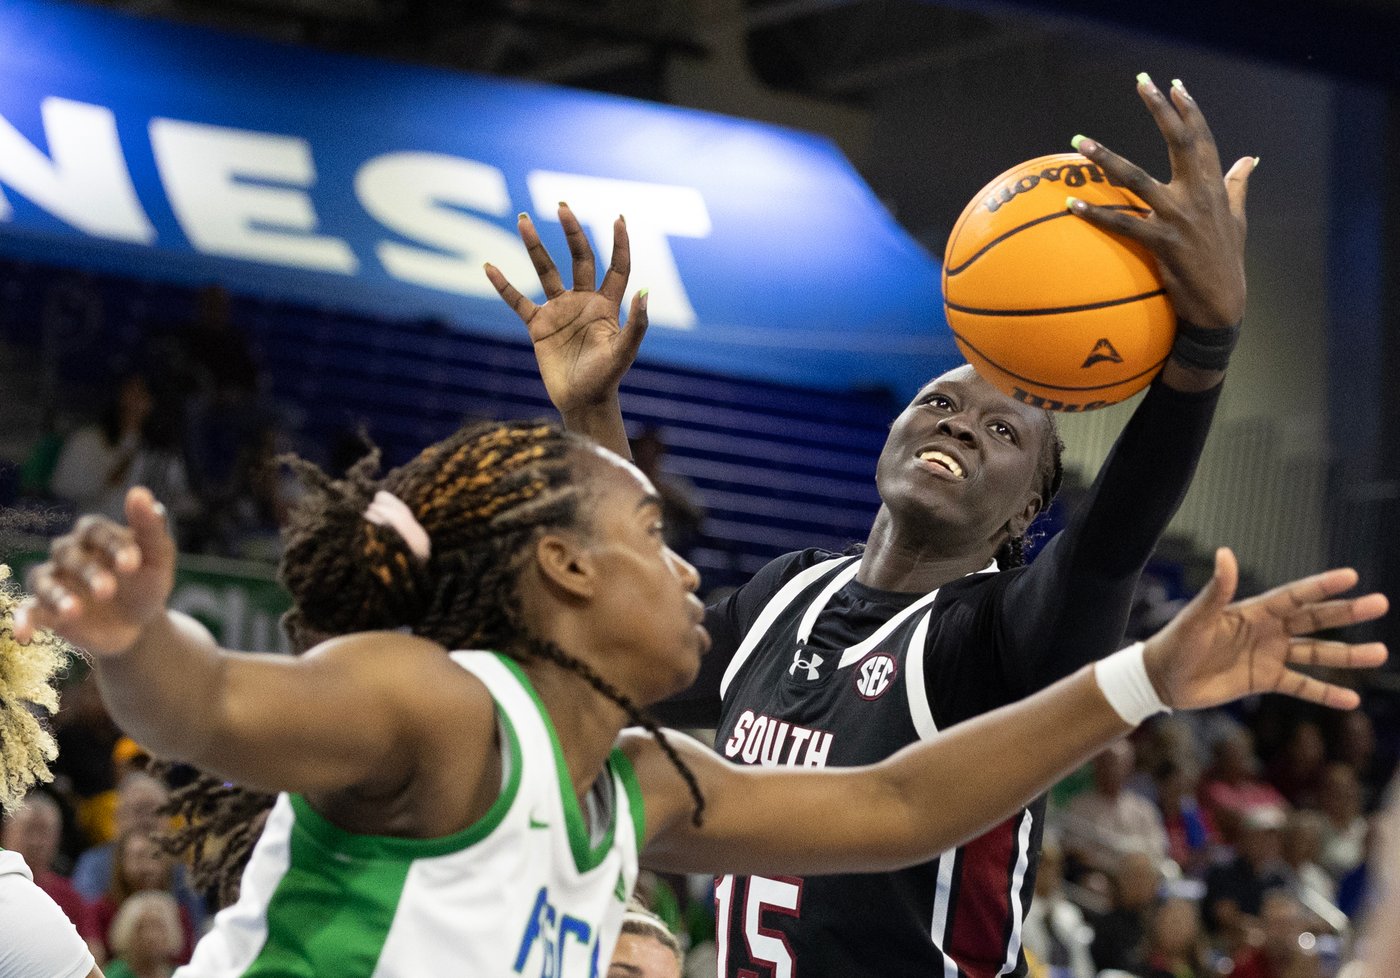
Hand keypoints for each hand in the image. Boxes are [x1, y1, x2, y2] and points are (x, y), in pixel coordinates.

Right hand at [13, 487, 176, 656]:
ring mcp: (56, 581)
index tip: (132, 565)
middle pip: (69, 554)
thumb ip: (150, 527)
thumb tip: (140, 492)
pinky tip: (23, 634)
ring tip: (74, 611)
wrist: (140, 624)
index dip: (112, 545)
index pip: (96, 530)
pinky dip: (22, 620)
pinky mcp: (47, 609)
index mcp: (96, 535)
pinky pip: (28, 610)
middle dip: (88, 572)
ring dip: (57, 595)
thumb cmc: (147, 582)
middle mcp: (70, 553)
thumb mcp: (158, 558)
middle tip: (108, 591)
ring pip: (44, 580)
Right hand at [484, 203, 647, 414]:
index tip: (618, 218)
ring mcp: (559, 311)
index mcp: (607, 304)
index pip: (616, 266)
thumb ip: (637, 323)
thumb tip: (644, 290)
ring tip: (524, 220)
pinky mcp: (538, 326)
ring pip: (546, 270)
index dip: (619, 243)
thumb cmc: (607, 379)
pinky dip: (503, 286)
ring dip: (534, 246)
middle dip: (572, 232)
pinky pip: (517, 301)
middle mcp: (582, 301)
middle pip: (579, 258)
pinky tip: (489, 267)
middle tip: (562, 205)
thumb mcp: (624, 352)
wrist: (582, 402)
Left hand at [1069, 75, 1251, 330]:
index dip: (1189, 111)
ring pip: (1137, 179)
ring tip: (1080, 141)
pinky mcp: (1161, 242)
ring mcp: (1178, 218)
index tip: (1174, 85)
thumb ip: (1238, 186)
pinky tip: (1071, 205)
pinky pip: (1121, 224)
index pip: (1202, 139)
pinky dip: (1095, 214)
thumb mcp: (1237, 220)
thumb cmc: (1226, 260)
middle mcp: (1198, 196)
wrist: (1222, 305)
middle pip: (1179, 142)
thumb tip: (1248, 159)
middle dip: (1161, 110)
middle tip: (1142, 82)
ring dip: (1106, 158)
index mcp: (1214, 187)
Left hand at [1143, 548, 1387, 710]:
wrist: (1162, 678)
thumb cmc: (1176, 642)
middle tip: (1380, 603)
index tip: (1352, 576)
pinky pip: (1301, 686)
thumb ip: (1217, 590)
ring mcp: (1269, 655)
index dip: (1322, 586)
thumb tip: (1225, 553)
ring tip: (1380, 652)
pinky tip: (1352, 699)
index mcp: (1254, 611)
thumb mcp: (1198, 617)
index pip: (1295, 596)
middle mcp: (1268, 630)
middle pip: (1315, 620)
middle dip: (1347, 613)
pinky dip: (1325, 692)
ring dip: (1347, 655)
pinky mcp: (1264, 680)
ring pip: (1316, 653)